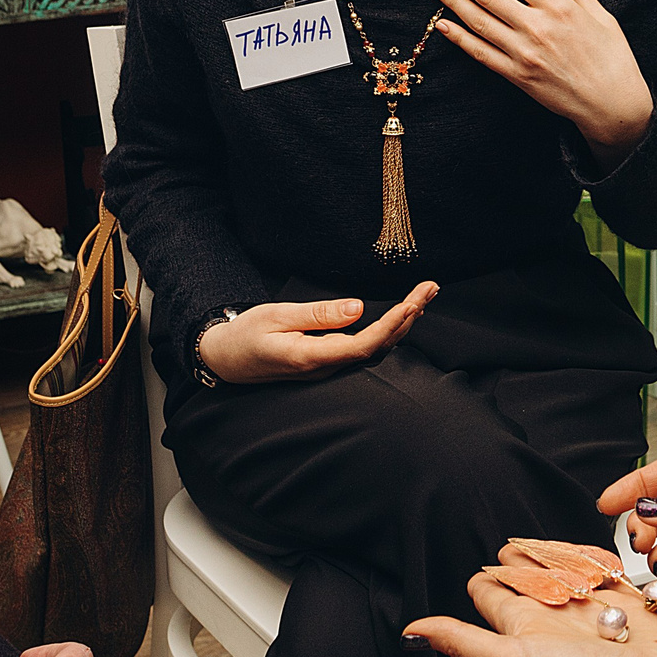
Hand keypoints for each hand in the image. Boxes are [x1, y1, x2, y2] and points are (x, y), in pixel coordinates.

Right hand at [196, 282, 436, 383]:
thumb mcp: (275, 316)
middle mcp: (325, 368)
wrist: (225, 359)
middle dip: (408, 318)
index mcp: (311, 358)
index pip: (363, 346)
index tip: (412, 303)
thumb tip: (358, 308)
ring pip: (375, 349)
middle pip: (378, 348)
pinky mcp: (328, 363)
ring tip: (426, 294)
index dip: (391, 326)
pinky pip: (365, 349)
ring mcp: (328, 368)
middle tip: (431, 287)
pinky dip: (388, 330)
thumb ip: (318, 314)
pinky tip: (402, 314)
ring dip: (403, 323)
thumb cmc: (245, 335)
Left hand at [404, 558, 656, 656]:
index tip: (488, 566)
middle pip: (528, 573)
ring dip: (557, 553)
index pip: (492, 592)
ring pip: (565, 565)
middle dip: (521, 556)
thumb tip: (410, 630)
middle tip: (516, 547)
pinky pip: (606, 568)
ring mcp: (589, 607)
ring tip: (550, 550)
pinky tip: (594, 558)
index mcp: (521, 626)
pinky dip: (599, 557)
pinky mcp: (624, 601)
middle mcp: (553, 615)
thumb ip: (460, 640)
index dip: (486, 578)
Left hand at [431, 0, 652, 162]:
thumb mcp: (603, 17)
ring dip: (454, 3)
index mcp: (559, 7)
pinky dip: (461, 39)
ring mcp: (524, 53)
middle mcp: (538, 27)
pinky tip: (444, 26)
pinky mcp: (517, 75)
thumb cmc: (613, 58)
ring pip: (480, 22)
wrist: (612, 103)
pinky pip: (482, 54)